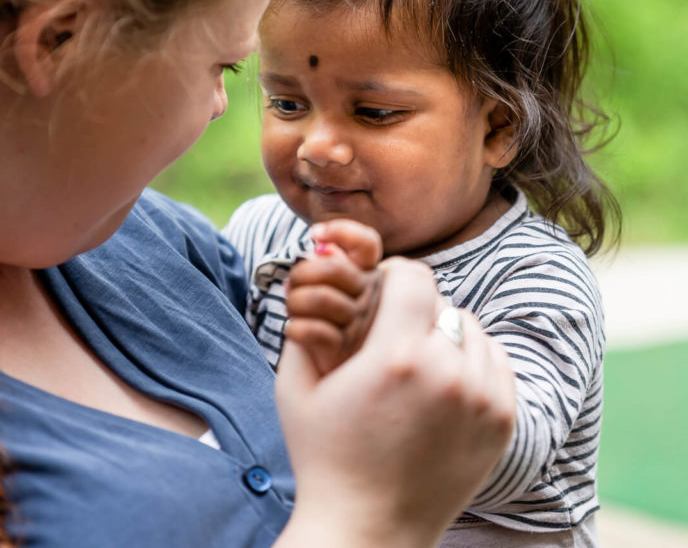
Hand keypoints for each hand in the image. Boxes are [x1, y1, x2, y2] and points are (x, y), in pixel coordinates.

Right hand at [275, 257, 515, 547]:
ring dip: (445, 332)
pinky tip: (445, 378)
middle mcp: (447, 371)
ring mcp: (481, 398)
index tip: (383, 287)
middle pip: (441, 302)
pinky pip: (494, 359)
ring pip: (470, 327)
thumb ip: (303, 327)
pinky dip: (471, 358)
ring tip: (419, 359)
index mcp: (396, 356)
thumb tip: (318, 287)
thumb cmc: (323, 456)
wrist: (367, 529)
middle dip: (414, 309)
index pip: (414, 275)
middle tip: (393, 334)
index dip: (395, 273)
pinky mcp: (501, 420)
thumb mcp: (293, 388)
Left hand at [284, 219, 381, 374]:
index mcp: (369, 274)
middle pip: (330, 267)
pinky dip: (294, 328)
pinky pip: (311, 331)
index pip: (366, 242)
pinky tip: (293, 330)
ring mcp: (359, 323)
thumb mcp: (337, 288)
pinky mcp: (343, 350)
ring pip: (317, 298)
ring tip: (292, 311)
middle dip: (300, 273)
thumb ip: (331, 263)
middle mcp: (370, 295)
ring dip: (293, 303)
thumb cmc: (336, 322)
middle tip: (291, 286)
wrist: (343, 373)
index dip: (341, 231)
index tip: (314, 234)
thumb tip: (321, 247)